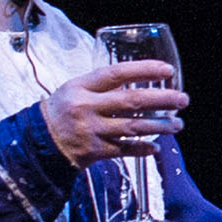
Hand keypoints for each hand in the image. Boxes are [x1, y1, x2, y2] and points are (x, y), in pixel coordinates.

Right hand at [40, 62, 186, 167]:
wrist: (38, 141)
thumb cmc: (62, 110)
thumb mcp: (75, 89)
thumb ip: (104, 86)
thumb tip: (141, 80)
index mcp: (81, 87)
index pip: (117, 73)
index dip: (144, 70)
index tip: (168, 70)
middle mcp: (86, 107)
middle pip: (131, 102)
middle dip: (162, 100)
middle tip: (183, 99)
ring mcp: (90, 131)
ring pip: (133, 127)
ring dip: (160, 126)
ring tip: (177, 124)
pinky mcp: (93, 152)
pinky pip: (124, 150)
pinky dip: (142, 148)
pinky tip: (156, 147)